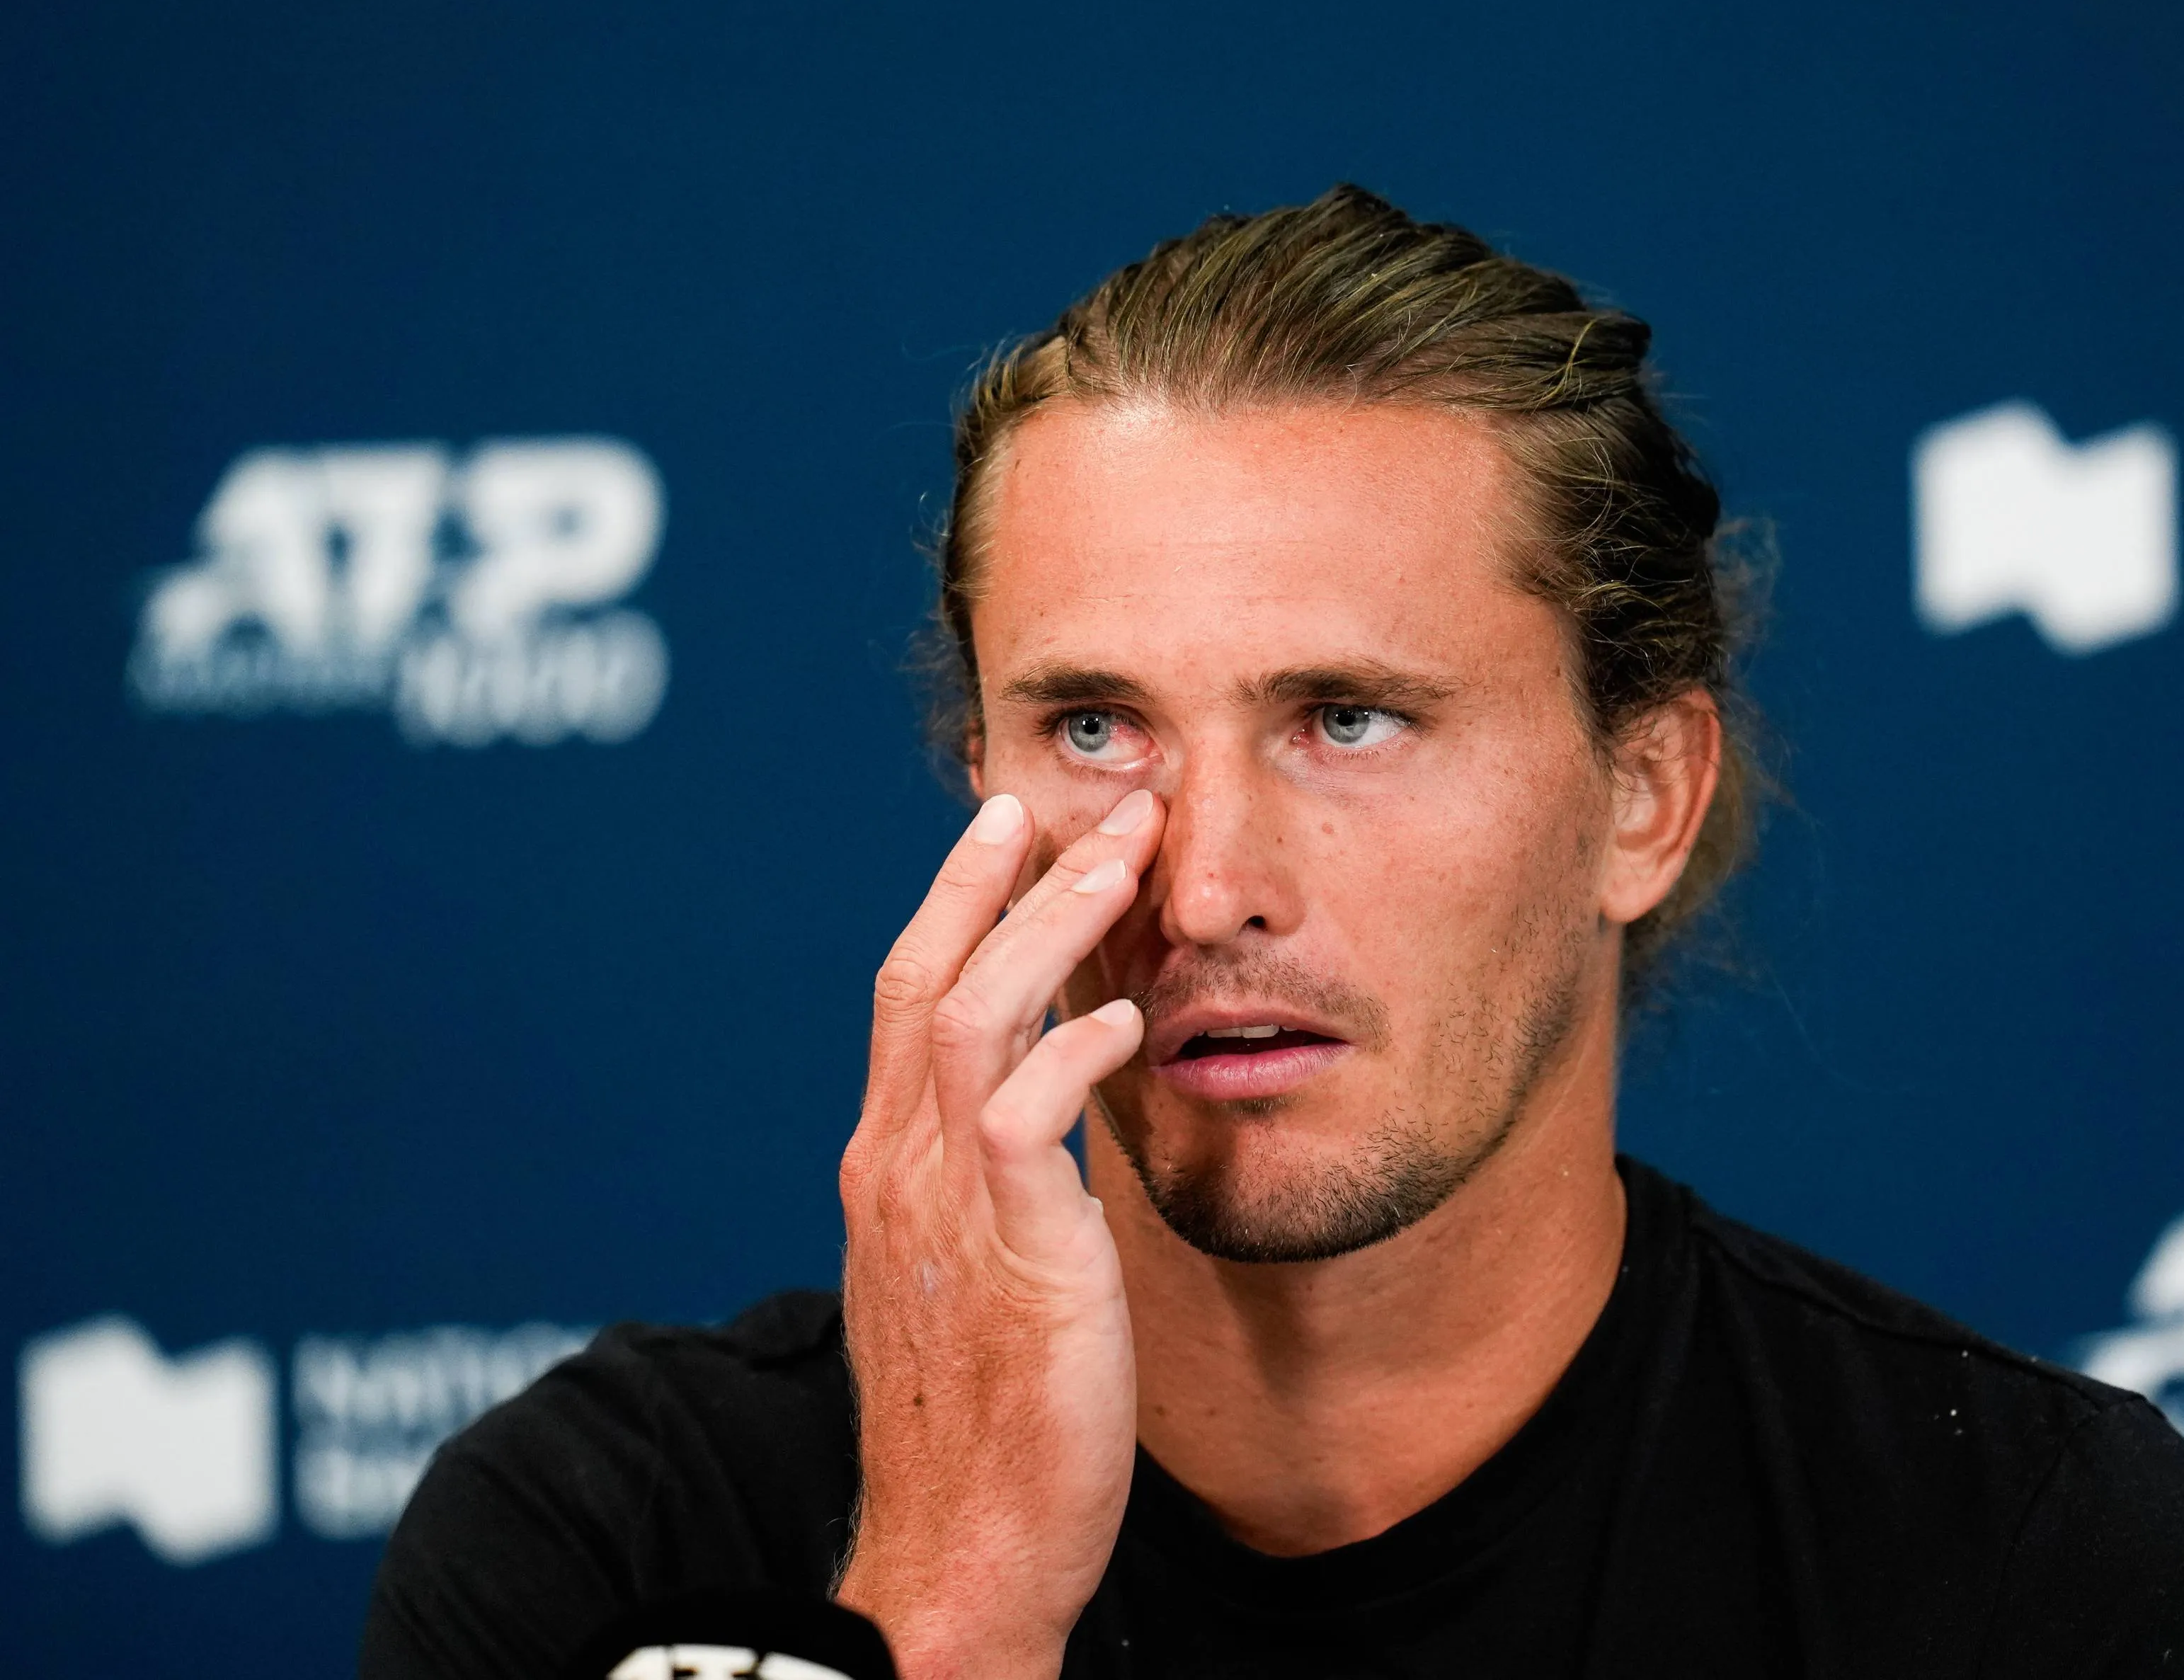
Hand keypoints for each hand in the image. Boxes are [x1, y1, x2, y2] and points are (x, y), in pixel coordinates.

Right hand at [833, 787, 1164, 1678]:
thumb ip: (989, 1181)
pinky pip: (1027, 1117)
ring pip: (974, 1017)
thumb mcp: (972, 1269)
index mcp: (888, 1167)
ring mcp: (942, 1207)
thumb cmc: (979, 1416)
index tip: (1011, 827)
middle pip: (927, 978)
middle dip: (997, 877)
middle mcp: (897, 1169)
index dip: (956, 902)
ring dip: (1047, 925)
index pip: (910, 997)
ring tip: (1121, 858)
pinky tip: (1132, 1018)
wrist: (960, 1547)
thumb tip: (1041, 1110)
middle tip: (1074, 799)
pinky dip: (1075, 1052)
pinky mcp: (1009, 1253)